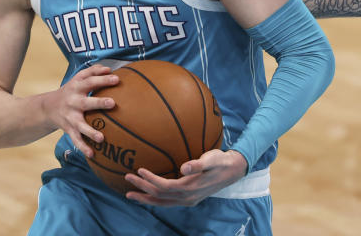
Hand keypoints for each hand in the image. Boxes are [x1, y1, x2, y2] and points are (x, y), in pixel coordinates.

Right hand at [43, 64, 117, 158]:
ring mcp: (70, 117)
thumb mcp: (78, 78)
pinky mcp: (69, 129)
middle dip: (98, 102)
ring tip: (101, 138)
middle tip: (112, 103)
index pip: (90, 81)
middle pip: (86, 102)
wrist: (47, 107)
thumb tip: (109, 69)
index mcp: (77, 87)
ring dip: (90, 131)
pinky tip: (92, 154)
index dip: (103, 80)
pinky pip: (76, 140)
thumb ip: (93, 71)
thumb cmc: (72, 90)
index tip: (117, 79)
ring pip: (80, 125)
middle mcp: (73, 102)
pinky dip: (83, 147)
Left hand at [124, 150, 247, 206]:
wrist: (233, 170)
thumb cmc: (221, 161)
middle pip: (159, 196)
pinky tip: (148, 195)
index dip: (151, 180)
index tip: (139, 170)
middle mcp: (187, 198)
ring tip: (130, 195)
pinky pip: (167, 202)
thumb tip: (184, 168)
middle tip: (127, 178)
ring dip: (145, 198)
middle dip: (142, 189)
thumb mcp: (212, 159)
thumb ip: (198, 164)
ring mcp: (188, 200)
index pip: (165, 187)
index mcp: (191, 188)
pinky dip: (155, 199)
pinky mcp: (188, 199)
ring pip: (161, 202)